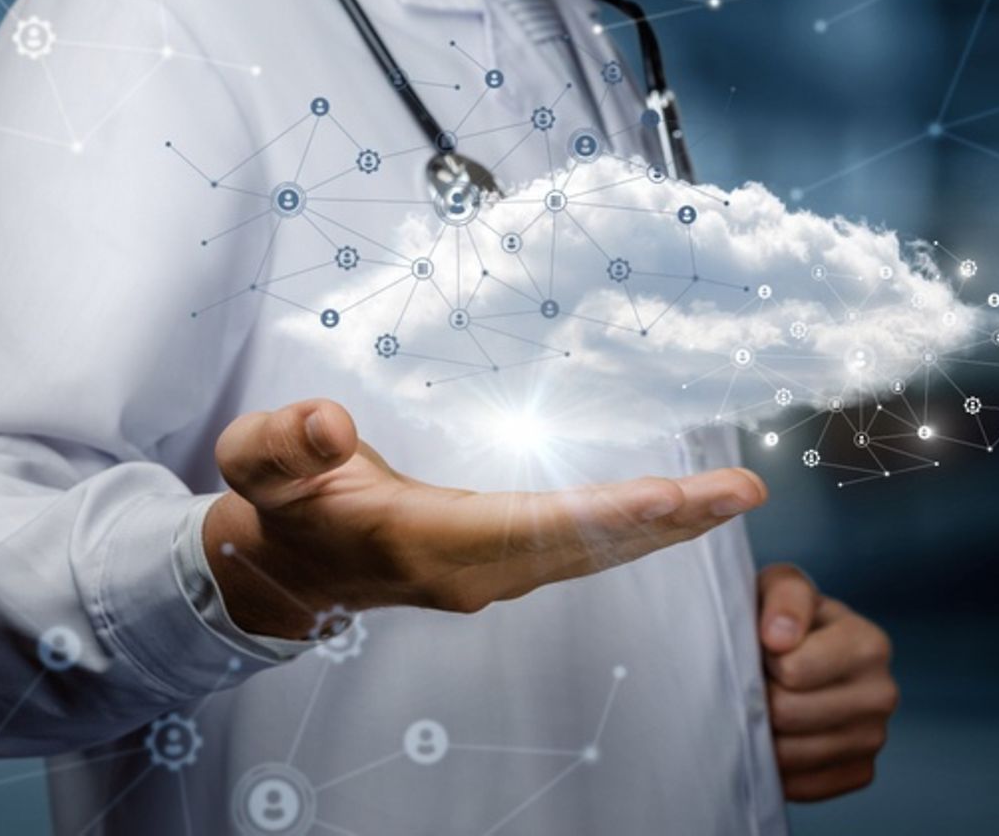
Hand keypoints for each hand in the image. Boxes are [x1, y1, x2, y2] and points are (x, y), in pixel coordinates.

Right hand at [204, 399, 769, 638]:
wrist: (287, 570)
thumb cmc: (280, 506)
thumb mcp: (257, 463)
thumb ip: (285, 442)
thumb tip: (331, 421)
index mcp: (419, 540)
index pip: (523, 527)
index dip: (598, 512)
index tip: (669, 495)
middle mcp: (469, 571)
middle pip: (582, 548)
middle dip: (664, 522)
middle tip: (741, 492)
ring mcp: (490, 577)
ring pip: (592, 555)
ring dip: (666, 528)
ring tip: (735, 496)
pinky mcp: (502, 568)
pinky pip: (583, 551)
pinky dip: (635, 529)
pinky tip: (681, 509)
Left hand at [758, 564, 897, 801]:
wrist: (791, 652)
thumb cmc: (782, 616)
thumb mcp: (780, 586)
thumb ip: (784, 597)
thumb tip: (780, 639)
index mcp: (869, 644)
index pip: (792, 670)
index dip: (762, 659)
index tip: (764, 647)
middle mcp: (883, 694)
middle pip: (788, 714)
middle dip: (759, 697)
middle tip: (759, 681)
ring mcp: (875, 737)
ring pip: (790, 755)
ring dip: (763, 733)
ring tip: (766, 706)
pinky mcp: (861, 771)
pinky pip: (804, 786)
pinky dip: (778, 768)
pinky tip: (777, 737)